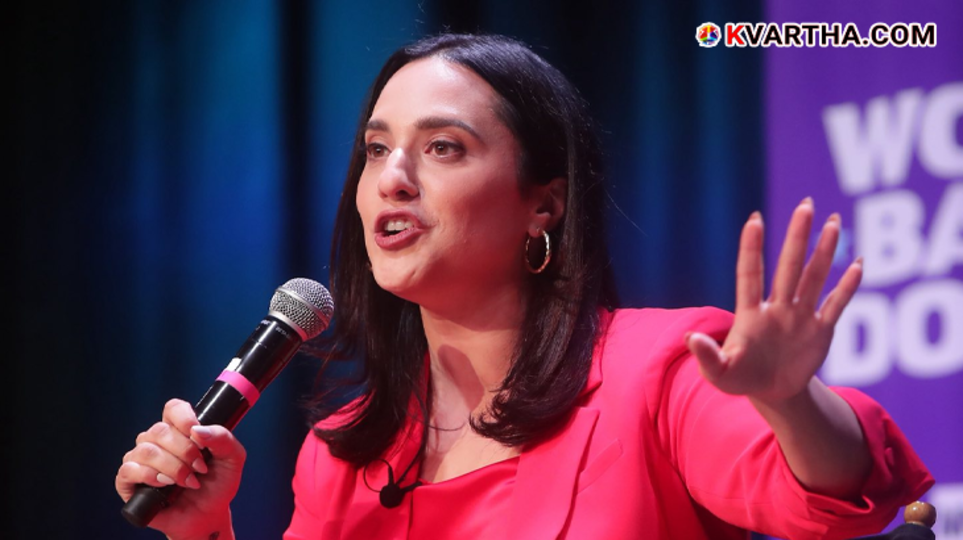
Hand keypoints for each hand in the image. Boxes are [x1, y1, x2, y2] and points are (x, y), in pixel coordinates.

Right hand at [116, 399, 244, 537]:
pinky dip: (149, 476)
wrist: (208, 515)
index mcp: (181, 430)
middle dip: (184, 451)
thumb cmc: (218, 485)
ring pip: (146, 450)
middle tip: (200, 468)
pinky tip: (165, 486)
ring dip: (172, 467)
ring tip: (188, 481)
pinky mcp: (128, 480)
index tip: (196, 433)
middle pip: (160, 430)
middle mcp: (158, 441)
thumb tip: (198, 430)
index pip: (173, 409)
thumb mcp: (233, 458)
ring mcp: (141, 460)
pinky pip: (128, 469)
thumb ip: (223, 439)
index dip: (183, 417)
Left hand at [686, 197, 861, 405]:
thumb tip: (691, 337)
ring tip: (833, 222)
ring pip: (814, 277)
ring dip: (825, 251)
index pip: (750, 274)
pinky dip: (848, 287)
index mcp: (749, 314)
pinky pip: (836, 305)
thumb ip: (707, 355)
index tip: (754, 220)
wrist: (770, 392)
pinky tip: (858, 264)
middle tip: (806, 205)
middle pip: (788, 266)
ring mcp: (800, 317)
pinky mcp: (820, 331)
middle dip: (797, 237)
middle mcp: (776, 308)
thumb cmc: (739, 378)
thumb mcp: (718, 373)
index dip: (752, 248)